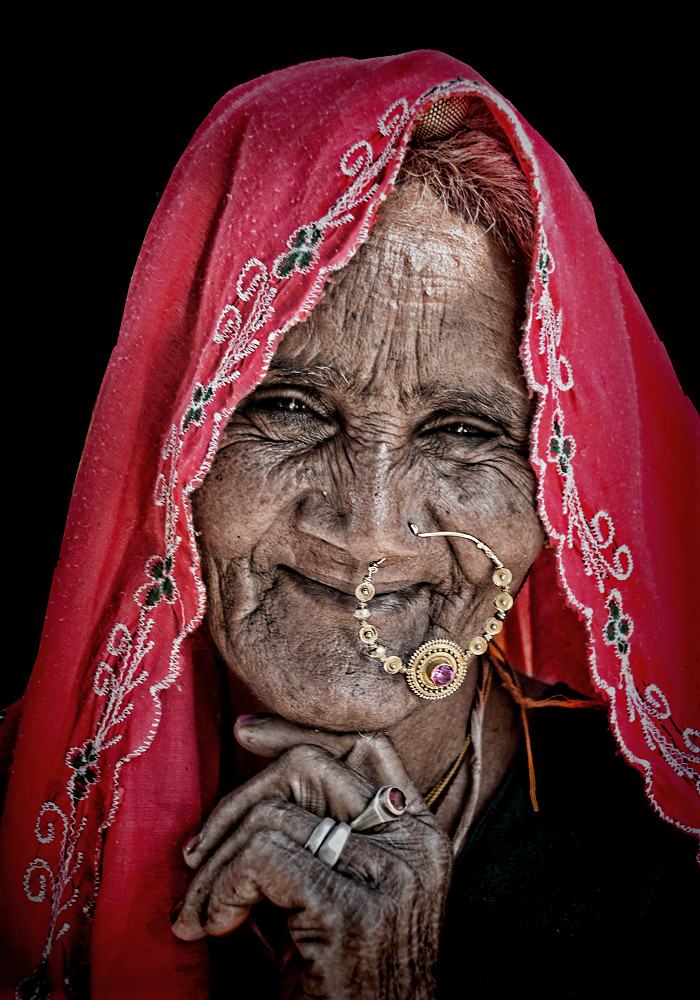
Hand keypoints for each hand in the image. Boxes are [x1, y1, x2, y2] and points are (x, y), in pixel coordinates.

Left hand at [171, 716, 453, 998]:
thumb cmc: (343, 979)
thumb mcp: (341, 890)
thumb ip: (318, 831)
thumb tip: (253, 754)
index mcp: (418, 834)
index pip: (365, 744)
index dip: (298, 729)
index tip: (245, 732)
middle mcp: (414, 846)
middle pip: (309, 765)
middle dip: (235, 802)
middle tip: (196, 854)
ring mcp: (389, 876)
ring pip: (272, 814)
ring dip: (215, 865)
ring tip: (201, 910)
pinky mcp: (351, 910)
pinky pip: (260, 857)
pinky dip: (220, 888)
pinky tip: (213, 926)